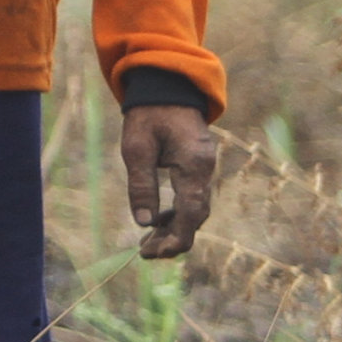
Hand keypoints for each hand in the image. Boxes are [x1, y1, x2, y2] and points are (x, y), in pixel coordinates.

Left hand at [120, 103, 219, 259]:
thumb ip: (141, 185)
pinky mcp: (198, 167)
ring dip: (174, 228)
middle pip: (196, 216)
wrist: (167, 87)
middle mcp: (206, 170)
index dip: (175, 238)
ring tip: (147, 243)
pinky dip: (177, 213)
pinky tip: (158, 220)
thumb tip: (143, 223)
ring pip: (195, 209)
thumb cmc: (148, 114)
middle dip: (173, 239)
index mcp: (194, 165)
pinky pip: (192, 198)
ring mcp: (204, 169)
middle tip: (146, 254)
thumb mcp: (136, 148)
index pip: (191, 213)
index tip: (154, 254)